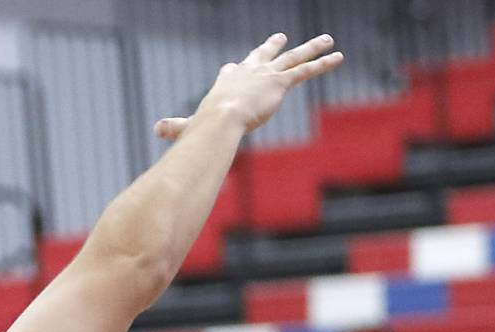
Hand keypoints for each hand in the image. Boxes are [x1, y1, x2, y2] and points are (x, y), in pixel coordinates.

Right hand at [154, 32, 343, 141]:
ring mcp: (266, 75)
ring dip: (311, 48)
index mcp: (226, 82)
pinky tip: (338, 56)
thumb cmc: (204, 126)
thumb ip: (176, 127)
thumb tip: (156, 130)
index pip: (232, 71)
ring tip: (326, 40)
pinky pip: (306, 70)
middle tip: (280, 38)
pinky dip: (322, 63)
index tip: (234, 66)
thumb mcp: (188, 126)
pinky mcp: (281, 82)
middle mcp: (247, 72)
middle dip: (272, 47)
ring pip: (292, 59)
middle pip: (263, 55)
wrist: (221, 119)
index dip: (234, 71)